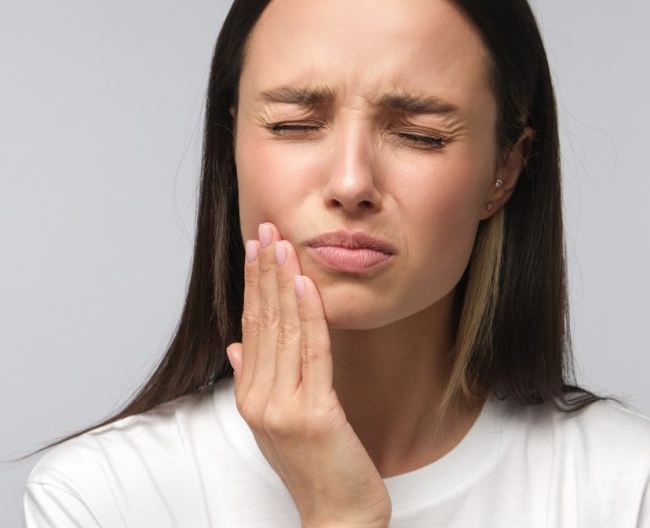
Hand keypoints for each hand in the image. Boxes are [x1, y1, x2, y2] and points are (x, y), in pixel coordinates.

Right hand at [226, 222, 391, 527]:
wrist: (336, 514)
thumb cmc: (310, 465)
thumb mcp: (272, 421)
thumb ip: (252, 379)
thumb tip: (235, 345)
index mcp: (249, 394)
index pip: (250, 324)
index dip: (253, 283)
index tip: (255, 246)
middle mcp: (259, 398)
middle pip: (262, 320)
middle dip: (264, 271)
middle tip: (265, 229)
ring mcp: (283, 407)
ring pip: (283, 330)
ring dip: (282, 282)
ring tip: (282, 244)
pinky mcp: (314, 414)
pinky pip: (312, 353)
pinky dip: (308, 315)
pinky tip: (305, 284)